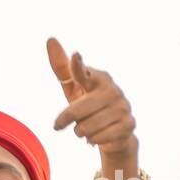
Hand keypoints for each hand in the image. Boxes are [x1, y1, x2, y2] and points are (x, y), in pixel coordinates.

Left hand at [47, 37, 138, 170]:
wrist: (115, 131)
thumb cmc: (89, 103)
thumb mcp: (73, 87)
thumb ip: (62, 67)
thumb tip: (50, 39)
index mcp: (99, 78)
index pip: (83, 73)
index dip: (77, 67)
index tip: (75, 56)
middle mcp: (113, 90)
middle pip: (76, 110)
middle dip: (65, 120)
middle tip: (59, 125)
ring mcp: (123, 107)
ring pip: (85, 127)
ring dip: (80, 132)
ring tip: (86, 128)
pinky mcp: (128, 124)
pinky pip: (98, 138)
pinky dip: (93, 140)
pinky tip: (98, 136)